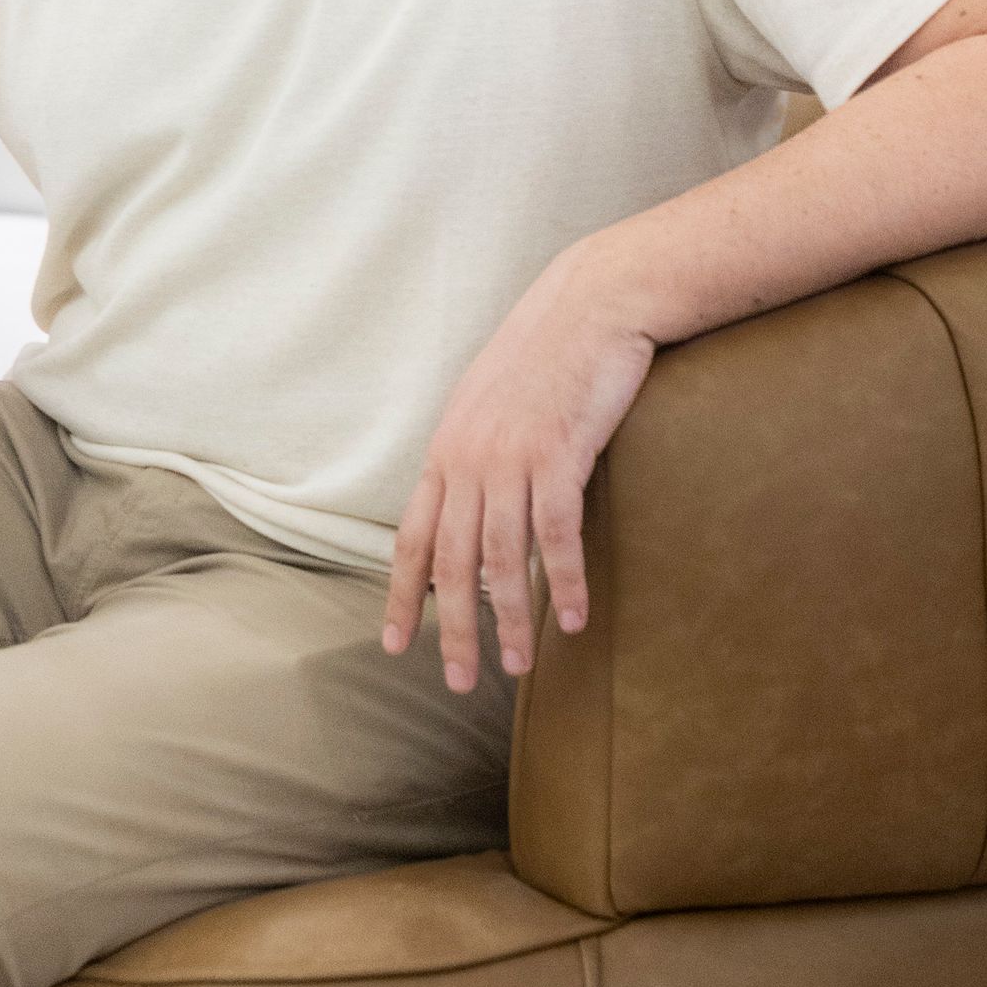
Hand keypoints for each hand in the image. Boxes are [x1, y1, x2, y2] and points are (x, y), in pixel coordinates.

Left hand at [381, 239, 656, 693]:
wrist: (591, 303)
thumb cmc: (547, 355)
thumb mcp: (492, 406)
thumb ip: (475, 457)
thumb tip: (470, 510)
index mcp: (448, 449)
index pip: (412, 536)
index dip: (401, 595)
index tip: (395, 646)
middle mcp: (469, 457)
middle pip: (451, 561)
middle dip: (454, 629)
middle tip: (462, 683)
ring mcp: (512, 454)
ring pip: (502, 557)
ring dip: (510, 619)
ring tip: (518, 668)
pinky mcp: (559, 451)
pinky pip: (557, 531)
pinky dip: (564, 580)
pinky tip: (574, 619)